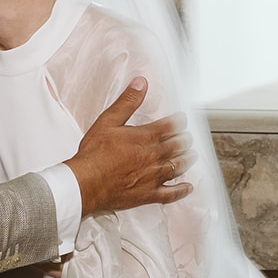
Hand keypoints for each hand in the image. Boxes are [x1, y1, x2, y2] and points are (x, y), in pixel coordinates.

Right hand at [68, 78, 195, 213]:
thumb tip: (140, 83)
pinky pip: (171, 194)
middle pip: (178, 145)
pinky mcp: (149, 194)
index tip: (182, 120)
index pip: (171, 126)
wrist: (86, 183)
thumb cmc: (94, 154)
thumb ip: (127, 102)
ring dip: (187, 159)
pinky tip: (187, 187)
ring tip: (192, 155)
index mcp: (145, 137)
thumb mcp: (108, 121)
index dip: (179, 121)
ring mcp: (153, 176)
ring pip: (179, 166)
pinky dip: (181, 190)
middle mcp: (154, 156)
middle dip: (185, 140)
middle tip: (188, 137)